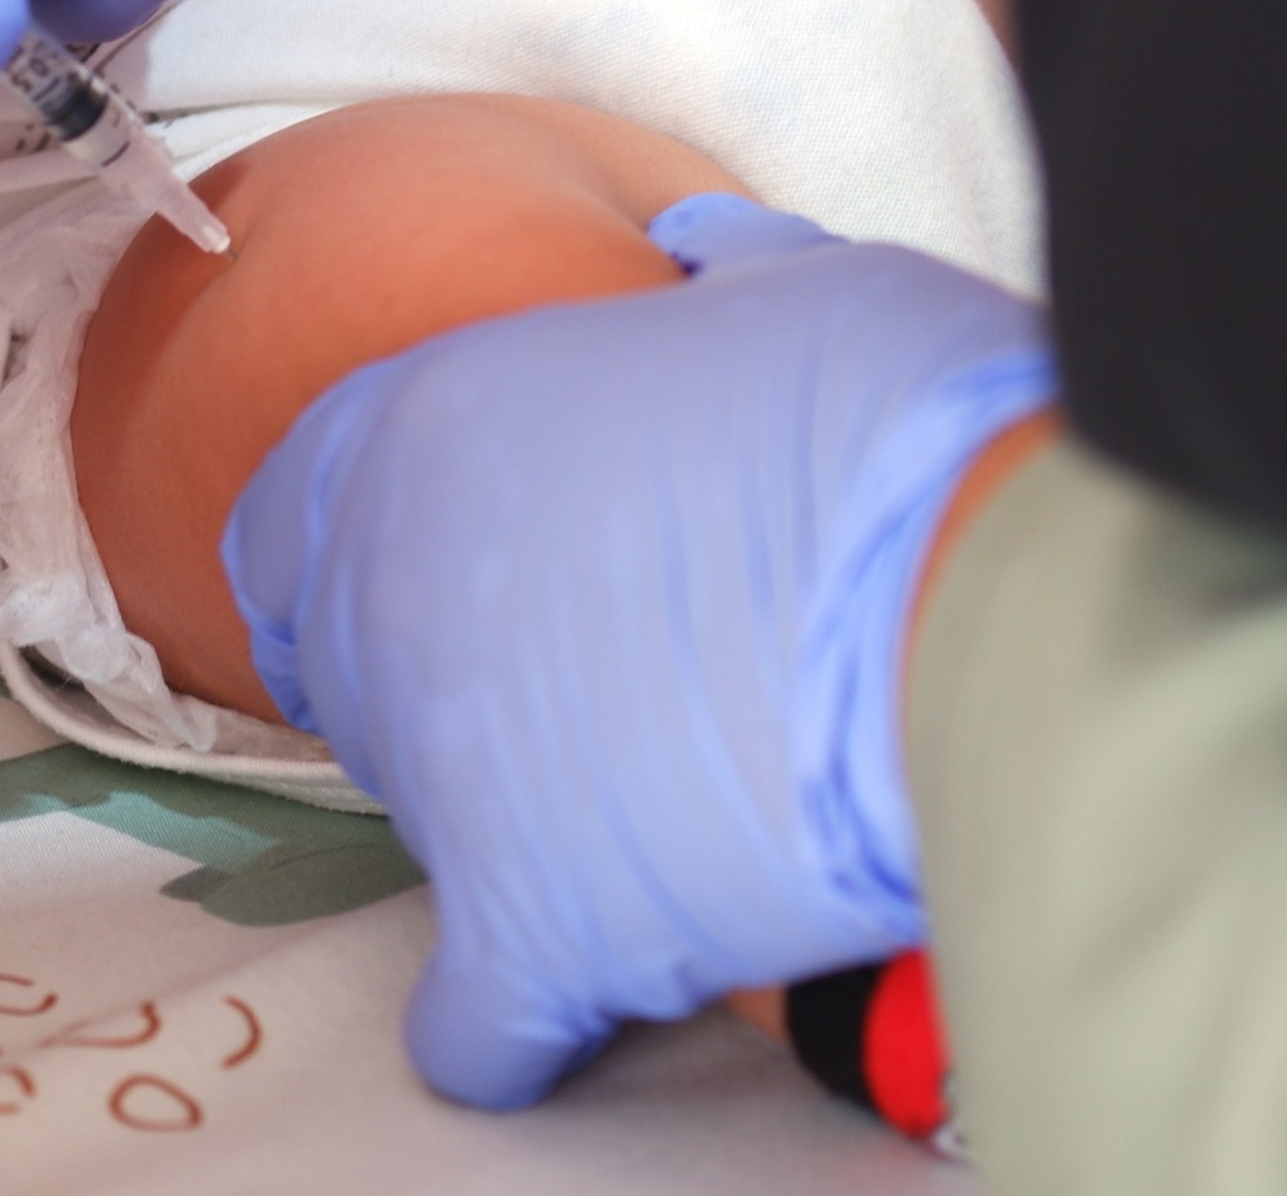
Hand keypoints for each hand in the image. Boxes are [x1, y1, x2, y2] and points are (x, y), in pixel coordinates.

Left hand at [226, 195, 1054, 1107]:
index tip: (449, 582)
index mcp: (434, 425)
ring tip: (654, 802)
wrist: (985, 589)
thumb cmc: (901, 425)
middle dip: (449, 683)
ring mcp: (449, 767)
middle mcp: (397, 589)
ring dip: (513, 819)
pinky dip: (516, 1020)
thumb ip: (707, 292)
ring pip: (421, 826)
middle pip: (360, 669)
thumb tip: (690, 264)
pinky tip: (582, 994)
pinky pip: (476, 1022)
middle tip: (591, 686)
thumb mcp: (794, 296)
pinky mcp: (533, 921)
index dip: (366, 553)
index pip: (301, 510)